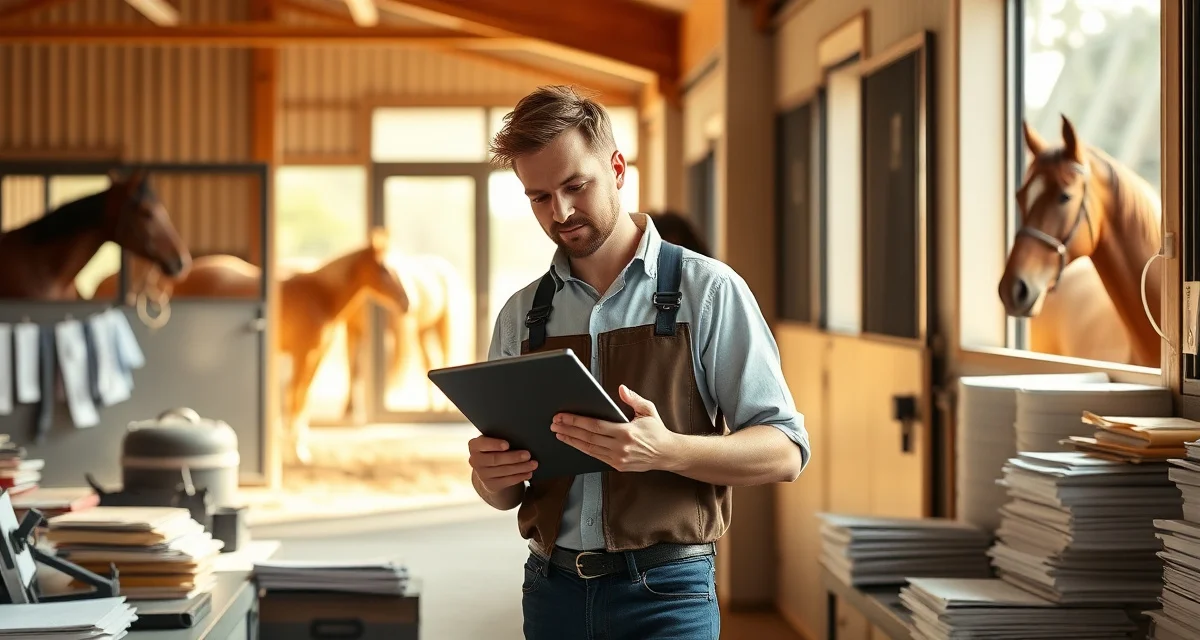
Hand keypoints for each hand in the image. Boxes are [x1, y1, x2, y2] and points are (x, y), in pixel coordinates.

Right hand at [468, 435, 537, 492]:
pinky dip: (519, 477)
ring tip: (533, 464)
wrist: (490, 468)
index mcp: (474, 445)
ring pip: (504, 471)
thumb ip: (501, 437)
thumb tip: (521, 436)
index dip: (494, 445)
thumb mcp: (494, 440)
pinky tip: (528, 473)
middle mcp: (475, 461)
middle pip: (495, 459)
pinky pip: (507, 481)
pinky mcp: (490, 486)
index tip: (507, 445)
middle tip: (528, 454)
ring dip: (521, 467)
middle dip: (513, 457)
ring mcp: (482, 475)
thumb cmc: (496, 448)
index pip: (482, 444)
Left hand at [551, 385, 680, 472]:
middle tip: (554, 424)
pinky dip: (583, 449)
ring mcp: (618, 458)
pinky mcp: (618, 466)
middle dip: (569, 430)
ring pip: (589, 449)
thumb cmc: (657, 431)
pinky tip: (573, 443)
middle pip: (588, 438)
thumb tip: (621, 389)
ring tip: (559, 433)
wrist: (667, 454)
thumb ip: (633, 399)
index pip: (595, 426)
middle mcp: (621, 447)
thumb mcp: (648, 410)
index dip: (577, 421)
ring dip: (572, 440)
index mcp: (627, 432)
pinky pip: (596, 456)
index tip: (563, 416)